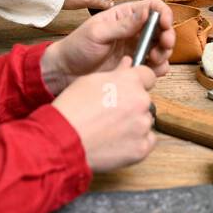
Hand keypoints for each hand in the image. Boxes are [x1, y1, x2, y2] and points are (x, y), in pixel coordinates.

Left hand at [41, 0, 174, 94]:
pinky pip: (154, 66)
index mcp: (125, 15)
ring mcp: (135, 49)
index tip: (166, 25)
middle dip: (168, 36)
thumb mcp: (97, 33)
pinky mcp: (134, 67)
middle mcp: (134, 30)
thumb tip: (146, 12)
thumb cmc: (76, 47)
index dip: (164, 14)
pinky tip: (149, 70)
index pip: (153, 7)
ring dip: (164, 54)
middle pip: (162, 29)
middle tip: (164, 46)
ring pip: (162, 48)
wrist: (65, 73)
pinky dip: (158, 68)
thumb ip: (122, 25)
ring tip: (154, 60)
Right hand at [52, 57, 157, 172]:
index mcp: (130, 81)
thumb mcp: (89, 81)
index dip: (139, 81)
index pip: (148, 75)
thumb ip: (115, 72)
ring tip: (111, 129)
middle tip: (112, 113)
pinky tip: (117, 141)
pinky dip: (136, 141)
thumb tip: (127, 64)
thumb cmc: (72, 109)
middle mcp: (141, 101)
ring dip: (134, 123)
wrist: (64, 140)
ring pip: (145, 121)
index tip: (131, 88)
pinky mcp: (141, 148)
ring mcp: (142, 125)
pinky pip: (147, 141)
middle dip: (133, 104)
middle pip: (145, 100)